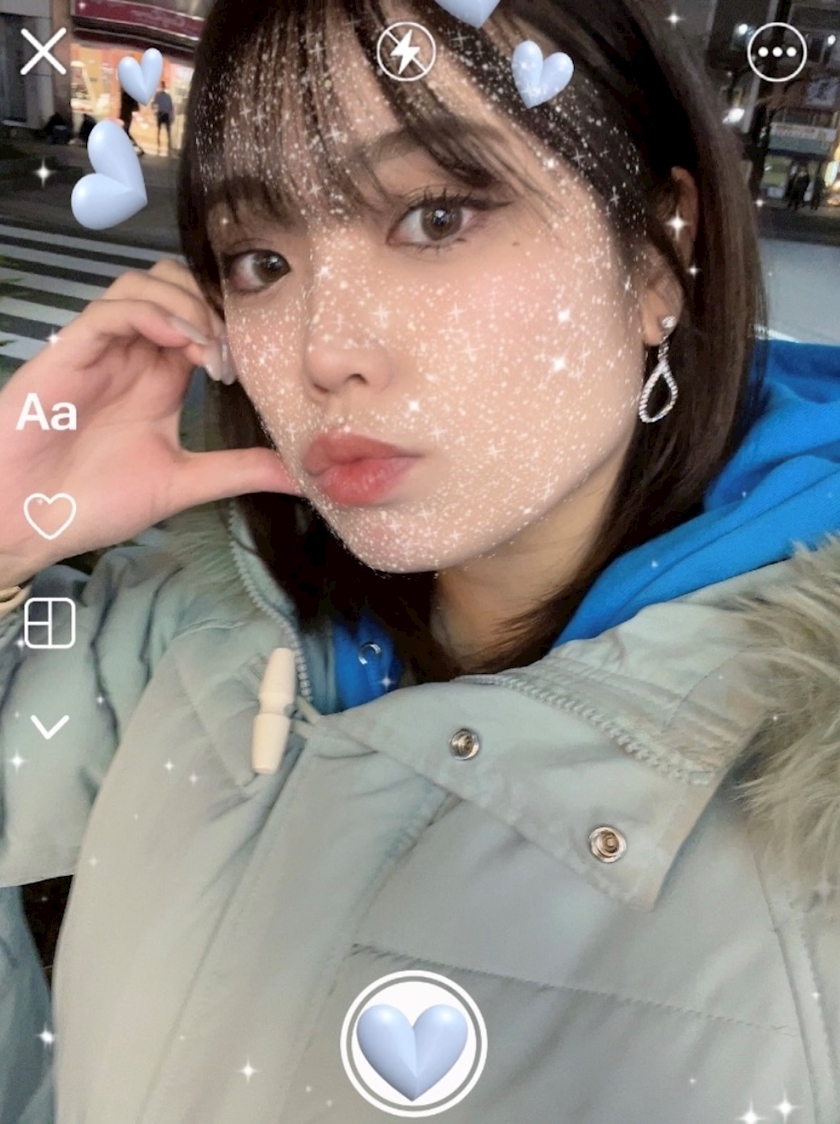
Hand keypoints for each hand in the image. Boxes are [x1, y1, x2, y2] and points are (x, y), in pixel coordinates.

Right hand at [0, 259, 300, 584]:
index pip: (203, 320)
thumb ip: (241, 470)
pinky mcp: (71, 352)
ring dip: (187, 306)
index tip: (259, 360)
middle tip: (234, 352)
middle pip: (175, 285)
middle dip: (213, 305)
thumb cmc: (93, 501)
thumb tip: (305, 478)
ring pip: (144, 286)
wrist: (27, 520)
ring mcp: (102, 350)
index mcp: (161, 379)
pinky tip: (180, 343)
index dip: (234, 324)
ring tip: (210, 353)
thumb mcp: (184, 483)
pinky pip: (111, 309)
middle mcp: (134, 355)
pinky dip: (151, 314)